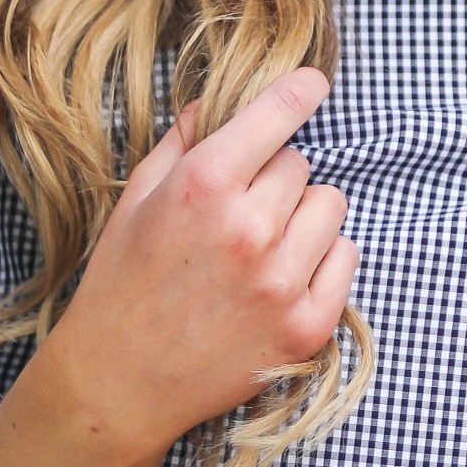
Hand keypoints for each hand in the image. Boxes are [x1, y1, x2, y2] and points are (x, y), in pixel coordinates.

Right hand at [46, 69, 356, 466]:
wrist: (120, 383)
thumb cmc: (122, 284)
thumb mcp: (137, 198)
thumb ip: (182, 140)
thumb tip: (216, 100)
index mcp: (204, 185)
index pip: (280, 112)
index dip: (300, 91)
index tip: (313, 83)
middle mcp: (250, 227)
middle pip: (299, 163)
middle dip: (272, 178)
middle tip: (236, 213)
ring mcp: (283, 280)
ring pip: (330, 205)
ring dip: (302, 216)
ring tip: (261, 246)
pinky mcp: (307, 325)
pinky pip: (346, 257)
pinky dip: (322, 260)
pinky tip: (280, 277)